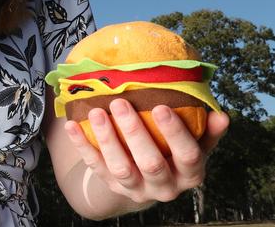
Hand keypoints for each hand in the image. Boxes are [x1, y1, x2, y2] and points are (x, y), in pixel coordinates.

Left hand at [65, 98, 229, 204]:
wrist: (147, 178)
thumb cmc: (173, 150)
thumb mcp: (194, 143)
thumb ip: (205, 130)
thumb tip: (221, 115)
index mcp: (190, 173)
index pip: (187, 155)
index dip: (175, 133)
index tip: (162, 107)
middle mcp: (165, 186)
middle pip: (150, 162)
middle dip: (134, 132)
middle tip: (120, 102)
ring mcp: (137, 188)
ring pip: (121, 167)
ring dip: (107, 139)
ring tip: (96, 111)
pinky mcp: (112, 185)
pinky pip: (95, 166)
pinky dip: (82, 146)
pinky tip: (71, 125)